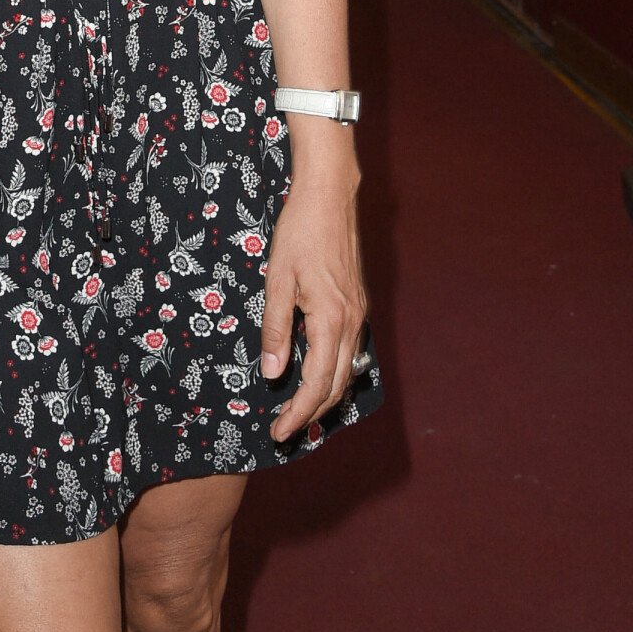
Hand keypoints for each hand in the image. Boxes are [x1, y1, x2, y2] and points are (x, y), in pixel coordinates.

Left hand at [259, 165, 367, 441]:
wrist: (329, 198)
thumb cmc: (299, 233)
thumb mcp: (277, 280)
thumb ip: (276, 329)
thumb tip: (273, 374)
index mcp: (330, 319)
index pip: (317, 382)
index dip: (299, 412)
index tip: (280, 433)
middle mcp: (351, 321)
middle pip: (337, 383)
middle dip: (312, 412)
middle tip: (286, 431)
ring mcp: (359, 312)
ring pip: (348, 369)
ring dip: (326, 395)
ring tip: (301, 412)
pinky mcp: (357, 303)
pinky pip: (351, 350)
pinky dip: (336, 372)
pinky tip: (319, 375)